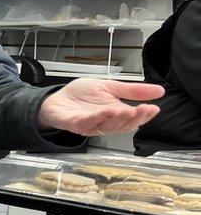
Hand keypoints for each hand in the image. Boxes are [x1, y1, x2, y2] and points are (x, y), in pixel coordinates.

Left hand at [37, 78, 163, 136]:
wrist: (55, 99)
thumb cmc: (81, 96)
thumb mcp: (109, 87)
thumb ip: (132, 91)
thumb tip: (159, 90)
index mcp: (114, 115)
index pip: (133, 119)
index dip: (144, 116)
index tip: (154, 108)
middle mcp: (104, 123)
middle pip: (122, 125)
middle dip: (133, 118)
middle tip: (143, 109)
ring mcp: (88, 125)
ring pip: (106, 126)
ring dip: (117, 118)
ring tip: (127, 110)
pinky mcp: (73, 123)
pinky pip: (85, 123)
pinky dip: (95, 118)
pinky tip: (104, 111)